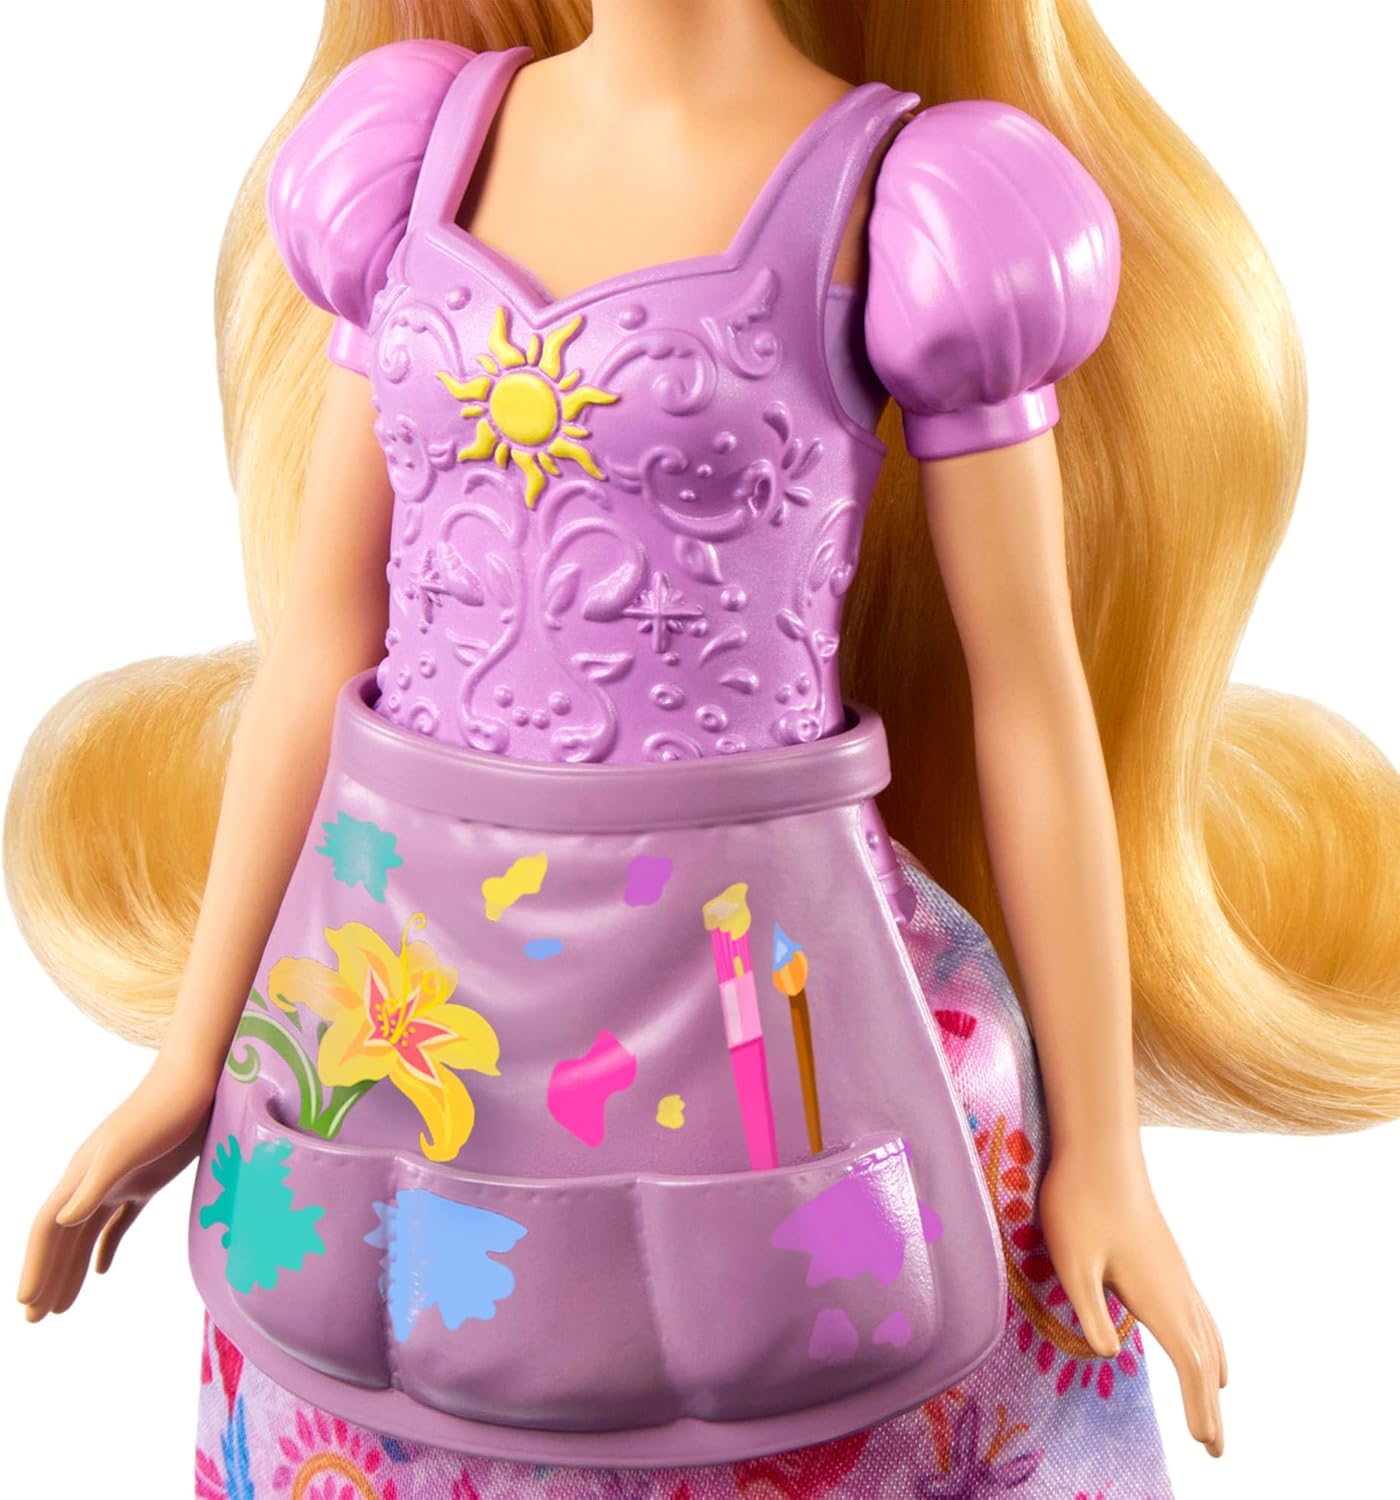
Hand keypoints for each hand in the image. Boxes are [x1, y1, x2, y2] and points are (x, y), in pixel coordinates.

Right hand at [15, 1055, 215, 1321]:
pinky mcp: (146, 1180)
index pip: (47, 1229)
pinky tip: (101, 1271)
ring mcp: (119, 1181)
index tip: (25, 1304)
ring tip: (60, 1309)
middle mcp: (92, 1181)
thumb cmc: (161, 1111)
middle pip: (61, 1239)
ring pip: (86, 1236)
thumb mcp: (126, 1148)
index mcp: (80, 1175)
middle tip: (34, 1322)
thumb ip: (95, 1184)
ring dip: (71, 1270)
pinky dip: (106, 1247)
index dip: (34, 1266)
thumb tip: (63, 1220)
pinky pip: (117, 1222)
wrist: (197, 1082)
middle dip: (46, 1278)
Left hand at [1037, 1136, 1227, 1457]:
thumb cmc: (1077, 1202)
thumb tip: (1109, 1356)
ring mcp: (1174, 1269)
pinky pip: (1197, 1310)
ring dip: (1211, 1372)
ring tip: (1217, 1403)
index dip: (1200, 1407)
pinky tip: (1201, 1341)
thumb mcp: (1072, 1261)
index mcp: (1156, 1295)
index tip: (1206, 1445)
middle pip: (1204, 1357)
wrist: (1098, 1146)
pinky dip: (1207, 1340)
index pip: (1190, 1364)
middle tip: (1216, 1450)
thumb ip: (1089, 1311)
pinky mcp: (1165, 1255)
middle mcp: (1175, 1286)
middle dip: (1209, 1404)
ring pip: (1205, 1331)